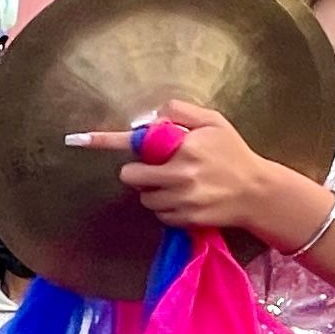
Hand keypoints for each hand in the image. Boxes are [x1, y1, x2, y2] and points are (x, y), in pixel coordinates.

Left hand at [88, 100, 313, 240]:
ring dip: (152, 190)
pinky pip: (159, 213)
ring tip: (177, 182)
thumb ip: (181, 112)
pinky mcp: (186, 220)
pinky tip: (185, 197)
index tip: (76, 139)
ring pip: (145, 197)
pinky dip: (166, 206)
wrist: (258, 193)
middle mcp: (181, 176)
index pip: (139, 142)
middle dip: (138, 171)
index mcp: (185, 148)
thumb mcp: (213, 122)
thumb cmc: (233, 153)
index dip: (104, 141)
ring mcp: (183, 201)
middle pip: (132, 176)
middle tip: (158, 166)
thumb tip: (153, 118)